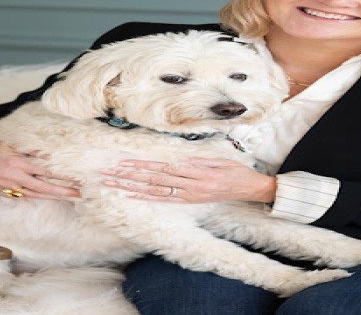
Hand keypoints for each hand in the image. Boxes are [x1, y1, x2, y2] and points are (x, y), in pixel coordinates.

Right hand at [0, 140, 79, 199]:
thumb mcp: (11, 145)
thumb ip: (30, 152)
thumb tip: (49, 158)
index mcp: (16, 163)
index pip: (44, 171)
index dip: (61, 176)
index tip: (76, 180)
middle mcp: (13, 177)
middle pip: (42, 187)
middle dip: (62, 191)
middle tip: (78, 194)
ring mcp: (6, 186)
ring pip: (33, 195)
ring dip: (51, 197)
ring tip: (67, 198)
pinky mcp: (1, 192)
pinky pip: (21, 196)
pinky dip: (35, 198)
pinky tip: (47, 198)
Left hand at [100, 157, 276, 203]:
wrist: (250, 188)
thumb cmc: (236, 171)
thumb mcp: (220, 160)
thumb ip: (199, 160)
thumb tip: (178, 159)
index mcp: (198, 173)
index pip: (164, 168)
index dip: (144, 166)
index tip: (125, 161)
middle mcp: (191, 186)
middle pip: (155, 180)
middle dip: (131, 176)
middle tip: (110, 173)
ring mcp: (190, 195)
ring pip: (156, 191)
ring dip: (134, 188)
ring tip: (115, 184)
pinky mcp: (191, 200)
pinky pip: (166, 200)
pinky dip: (148, 198)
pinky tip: (133, 196)